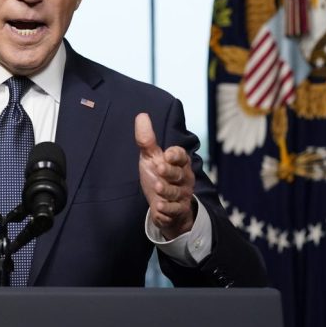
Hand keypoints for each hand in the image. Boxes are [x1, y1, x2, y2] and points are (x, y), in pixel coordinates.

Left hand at [135, 113, 195, 239]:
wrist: (163, 205)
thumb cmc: (158, 176)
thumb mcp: (151, 158)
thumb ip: (147, 140)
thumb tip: (141, 115)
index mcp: (179, 163)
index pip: (181, 156)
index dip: (175, 155)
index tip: (167, 154)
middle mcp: (184, 178)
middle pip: (179, 174)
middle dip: (170, 171)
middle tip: (159, 168)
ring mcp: (182, 196)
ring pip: (177, 193)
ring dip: (167, 190)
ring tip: (158, 187)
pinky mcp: (178, 211)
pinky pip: (175, 210)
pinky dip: (168, 210)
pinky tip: (159, 208)